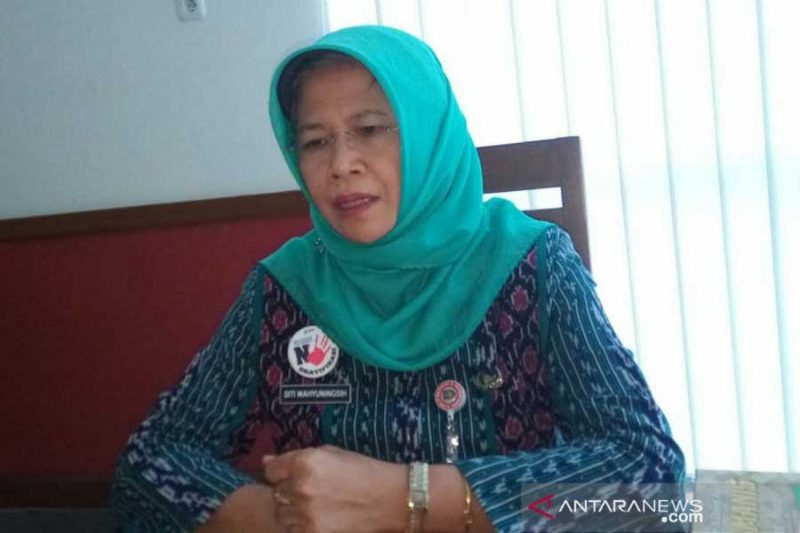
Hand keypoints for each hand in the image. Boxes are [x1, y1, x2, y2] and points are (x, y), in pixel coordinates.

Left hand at [262, 445, 405, 532]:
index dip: (280, 473)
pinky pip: (294, 530)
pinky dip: (302, 526)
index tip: (292, 475)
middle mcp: (300, 487)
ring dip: (293, 511)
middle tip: (312, 492)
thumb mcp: (331, 454)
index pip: (270, 470)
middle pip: (276, 493)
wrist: (390, 499)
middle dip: (288, 492)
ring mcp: (305, 514)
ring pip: (282, 515)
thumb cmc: (363, 471)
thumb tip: (265, 460)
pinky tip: (321, 518)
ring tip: (317, 506)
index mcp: (304, 462)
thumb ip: (295, 457)